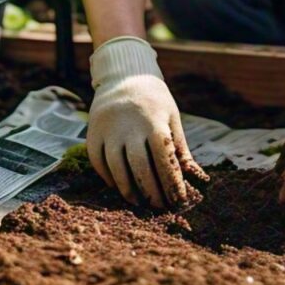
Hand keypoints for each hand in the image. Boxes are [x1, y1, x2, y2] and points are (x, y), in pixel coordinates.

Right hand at [87, 37, 205, 208]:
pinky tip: (121, 188)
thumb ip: (180, 146)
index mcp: (153, 122)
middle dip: (151, 192)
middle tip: (160, 208)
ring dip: (129, 191)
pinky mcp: (93, 134)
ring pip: (117, 169)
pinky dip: (109, 179)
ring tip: (140, 204)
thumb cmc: (154, 100)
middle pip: (140, 168)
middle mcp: (129, 127)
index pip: (164, 159)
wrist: (124, 76)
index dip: (171, 182)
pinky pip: (99, 163)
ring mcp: (108, 131)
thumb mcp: (172, 116)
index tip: (178, 200)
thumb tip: (192, 176)